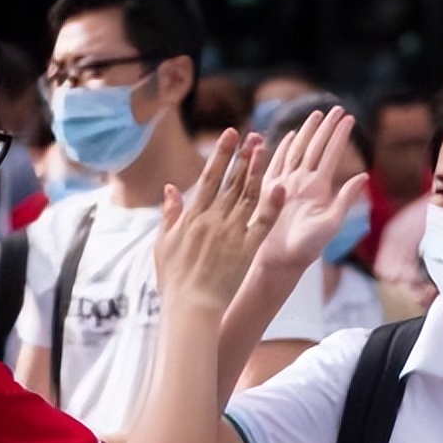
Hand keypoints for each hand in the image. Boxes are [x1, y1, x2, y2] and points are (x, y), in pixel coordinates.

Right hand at [154, 129, 283, 310]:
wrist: (190, 308)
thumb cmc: (174, 280)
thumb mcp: (162, 244)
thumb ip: (169, 215)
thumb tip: (170, 189)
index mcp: (193, 217)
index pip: (209, 178)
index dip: (222, 154)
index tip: (232, 134)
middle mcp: (213, 221)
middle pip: (232, 183)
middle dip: (244, 157)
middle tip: (256, 137)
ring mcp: (231, 235)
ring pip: (248, 197)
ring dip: (257, 172)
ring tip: (266, 152)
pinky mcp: (247, 251)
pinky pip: (262, 225)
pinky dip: (272, 206)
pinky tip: (280, 187)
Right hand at [249, 106, 368, 271]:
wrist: (281, 260)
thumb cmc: (307, 247)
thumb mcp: (332, 222)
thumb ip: (345, 198)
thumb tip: (364, 175)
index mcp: (319, 188)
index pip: (331, 154)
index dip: (340, 135)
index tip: (349, 117)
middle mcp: (304, 182)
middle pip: (316, 147)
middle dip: (326, 127)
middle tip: (337, 107)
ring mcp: (286, 184)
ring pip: (297, 150)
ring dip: (307, 132)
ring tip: (316, 114)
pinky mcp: (269, 190)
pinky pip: (276, 164)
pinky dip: (282, 148)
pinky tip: (290, 136)